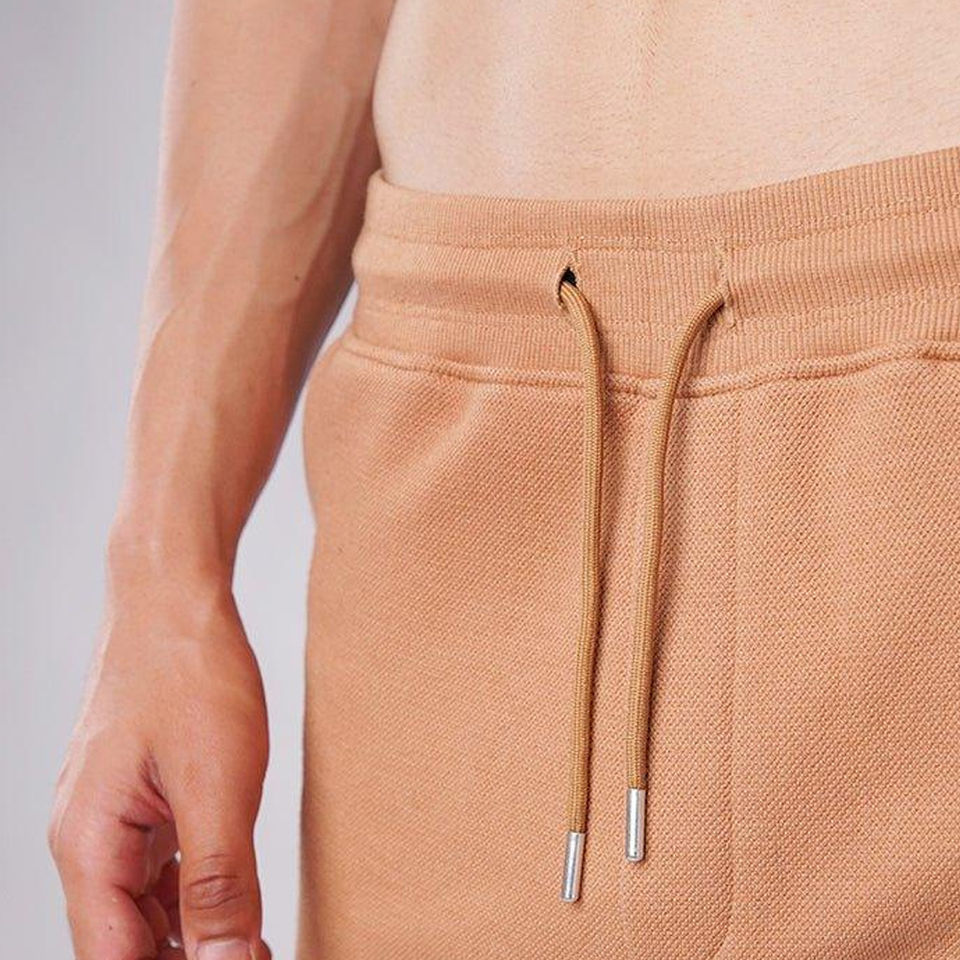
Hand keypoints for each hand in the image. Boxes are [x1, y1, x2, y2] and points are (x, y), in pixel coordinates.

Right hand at [49, 570, 270, 959]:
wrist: (174, 595)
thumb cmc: (188, 672)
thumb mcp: (216, 784)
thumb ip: (220, 883)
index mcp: (88, 847)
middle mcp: (88, 841)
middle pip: (125, 944)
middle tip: (254, 957)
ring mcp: (111, 817)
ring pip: (142, 911)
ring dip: (191, 938)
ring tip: (251, 944)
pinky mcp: (139, 795)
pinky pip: (158, 868)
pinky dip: (193, 896)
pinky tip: (233, 903)